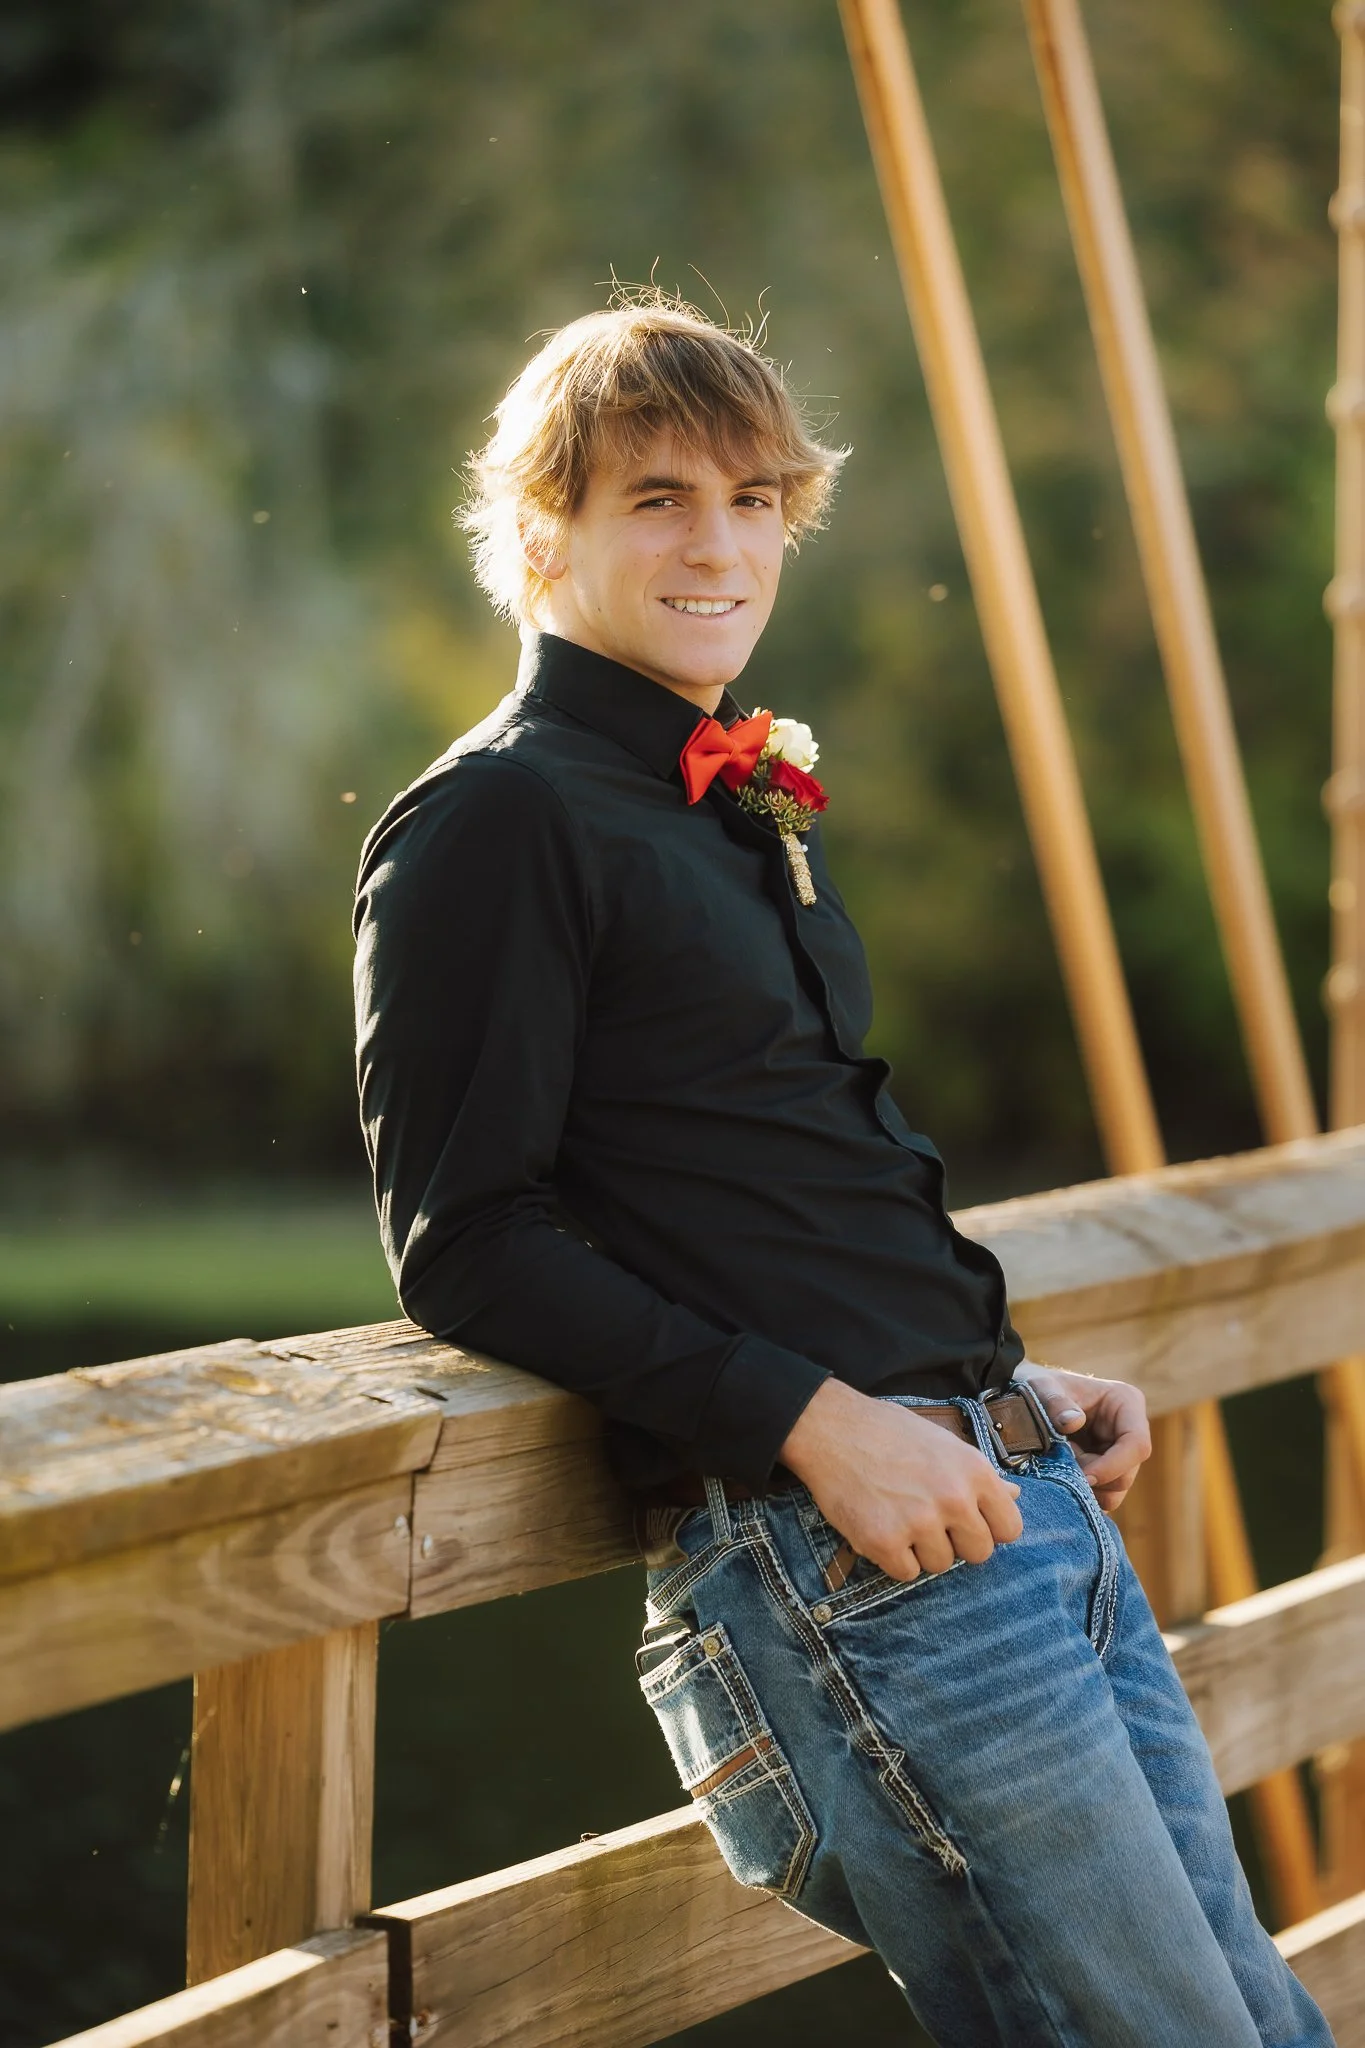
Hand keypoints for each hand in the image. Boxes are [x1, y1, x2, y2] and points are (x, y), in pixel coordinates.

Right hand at [779, 1378, 1023, 1582]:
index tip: (967, 1522)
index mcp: (975, 1472)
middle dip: (956, 1543)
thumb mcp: (944, 1444)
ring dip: (921, 1550)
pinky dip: (893, 1557)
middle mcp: (954, 1499)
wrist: (831, 1429)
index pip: (1010, 1529)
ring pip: (940, 1565)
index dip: (988, 1529)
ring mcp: (919, 1522)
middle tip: (928, 1520)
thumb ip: (980, 1476)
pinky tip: (880, 1526)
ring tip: (898, 1515)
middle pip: (979, 1554)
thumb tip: (1015, 1496)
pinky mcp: (885, 1542)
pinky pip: (906, 1573)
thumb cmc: (889, 1433)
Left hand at [1015, 1360, 1150, 1512]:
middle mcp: (1130, 1429)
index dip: (1112, 1466)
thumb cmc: (1040, 1388)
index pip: (1136, 1444)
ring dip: (1085, 1487)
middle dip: (1092, 1477)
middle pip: (1127, 1473)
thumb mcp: (1042, 1388)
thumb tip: (1073, 1422)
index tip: (1082, 1475)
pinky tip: (1062, 1473)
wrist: (1029, 1399)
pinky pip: (1102, 1496)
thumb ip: (1054, 1402)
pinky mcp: (1108, 1470)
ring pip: (1115, 1490)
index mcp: (1126, 1402)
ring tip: (1059, 1464)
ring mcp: (1120, 1453)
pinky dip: (1081, 1492)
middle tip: (1060, 1464)